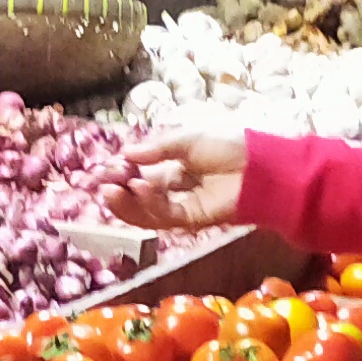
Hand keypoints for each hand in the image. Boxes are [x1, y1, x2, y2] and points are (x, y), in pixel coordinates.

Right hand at [115, 122, 249, 231]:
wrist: (260, 167)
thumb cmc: (228, 146)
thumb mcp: (187, 140)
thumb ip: (156, 149)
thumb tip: (125, 153)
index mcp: (175, 167)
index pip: (140, 173)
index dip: (121, 171)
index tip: (104, 166)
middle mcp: (175, 189)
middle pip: (138, 195)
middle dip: (118, 189)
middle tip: (101, 182)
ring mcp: (182, 206)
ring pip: (145, 211)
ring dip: (125, 202)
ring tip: (110, 190)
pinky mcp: (191, 220)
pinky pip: (162, 216)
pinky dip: (148, 204)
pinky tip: (140, 188)